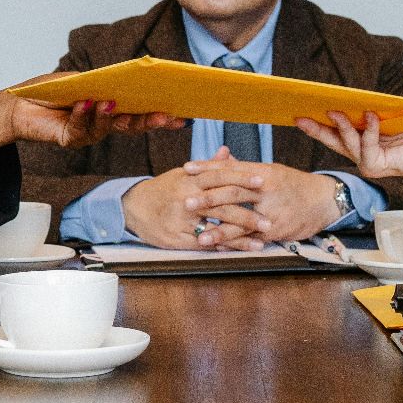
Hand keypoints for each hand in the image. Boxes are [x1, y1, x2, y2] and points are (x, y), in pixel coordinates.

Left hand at [0, 78, 183, 155]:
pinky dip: (83, 114)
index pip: (141, 113)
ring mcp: (89, 133)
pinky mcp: (71, 139)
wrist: (20, 103)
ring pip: (107, 127)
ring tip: (111, 103)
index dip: (160, 115)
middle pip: (131, 124)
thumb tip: (127, 79)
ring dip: (110, 116)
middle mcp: (104, 123)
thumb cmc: (52, 89)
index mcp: (112, 108)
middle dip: (148, 120)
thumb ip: (103, 82)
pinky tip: (85, 103)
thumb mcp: (83, 80)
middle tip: (164, 116)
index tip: (181, 116)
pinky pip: (80, 129)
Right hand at [121, 149, 268, 250]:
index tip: (263, 182)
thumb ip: (208, 166)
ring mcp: (181, 220)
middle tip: (269, 220)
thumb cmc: (163, 190)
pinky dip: (222, 247)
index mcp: (190, 180)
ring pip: (215, 229)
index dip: (242, 178)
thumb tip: (228, 151)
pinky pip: (203, 244)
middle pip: (221, 206)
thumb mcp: (183, 174)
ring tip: (260, 242)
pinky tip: (238, 250)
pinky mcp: (177, 238)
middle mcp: (186, 199)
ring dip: (239, 237)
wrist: (133, 207)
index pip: (220, 176)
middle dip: (247, 215)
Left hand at [181, 157, 342, 242]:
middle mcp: (266, 188)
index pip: (231, 168)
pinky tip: (220, 248)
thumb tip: (222, 159)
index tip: (186, 168)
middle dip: (208, 198)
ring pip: (242, 221)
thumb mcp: (271, 171)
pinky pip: (252, 238)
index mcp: (262, 171)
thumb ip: (245, 168)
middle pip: (234, 192)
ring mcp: (272, 211)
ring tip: (199, 236)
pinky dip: (236, 244)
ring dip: (219, 230)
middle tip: (186, 203)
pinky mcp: (277, 229)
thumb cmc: (294, 184)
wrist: (324, 200)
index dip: (207, 167)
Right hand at [295, 110, 402, 178]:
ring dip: (341, 125)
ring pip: (347, 143)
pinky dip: (369, 129)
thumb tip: (354, 97)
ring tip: (334, 110)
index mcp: (363, 141)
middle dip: (315, 129)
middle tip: (299, 117)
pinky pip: (367, 146)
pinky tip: (371, 115)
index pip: (337, 133)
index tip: (302, 112)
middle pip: (333, 140)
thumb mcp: (392, 113)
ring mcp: (368, 162)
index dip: (319, 124)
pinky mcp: (376, 167)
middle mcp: (362, 153)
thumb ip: (372, 108)